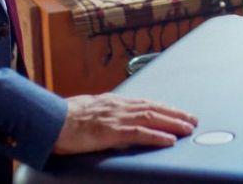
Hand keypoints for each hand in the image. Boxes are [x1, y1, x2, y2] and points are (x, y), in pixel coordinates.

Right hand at [52, 94, 196, 154]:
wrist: (49, 120)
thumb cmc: (65, 117)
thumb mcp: (90, 110)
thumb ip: (106, 113)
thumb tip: (115, 120)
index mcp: (113, 101)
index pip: (146, 103)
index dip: (165, 108)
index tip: (179, 113)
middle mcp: (118, 106)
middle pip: (154, 108)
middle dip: (175, 114)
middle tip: (192, 120)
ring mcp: (115, 118)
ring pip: (151, 118)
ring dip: (172, 123)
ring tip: (187, 129)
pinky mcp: (110, 131)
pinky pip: (138, 133)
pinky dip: (156, 136)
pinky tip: (169, 140)